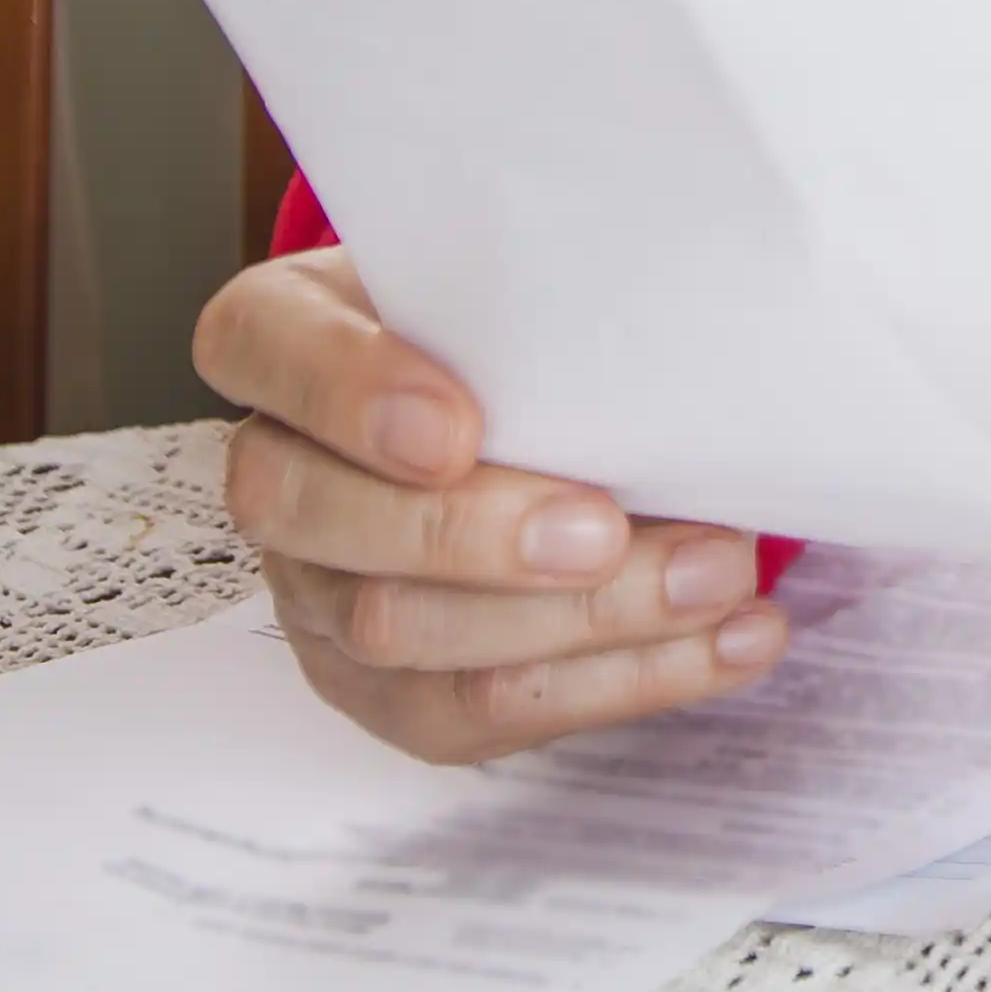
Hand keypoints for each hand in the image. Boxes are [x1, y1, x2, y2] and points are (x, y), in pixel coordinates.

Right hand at [193, 246, 788, 761]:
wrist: (548, 423)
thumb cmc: (526, 334)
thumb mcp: (521, 282)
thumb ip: (547, 290)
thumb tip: (671, 310)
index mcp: (287, 340)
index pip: (261, 346)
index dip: (347, 392)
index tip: (460, 427)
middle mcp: (281, 475)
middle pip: (317, 517)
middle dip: (470, 535)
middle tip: (604, 530)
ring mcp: (322, 597)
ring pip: (401, 631)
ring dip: (577, 617)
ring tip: (711, 579)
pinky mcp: (393, 691)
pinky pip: (484, 709)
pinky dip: (627, 678)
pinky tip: (729, 640)